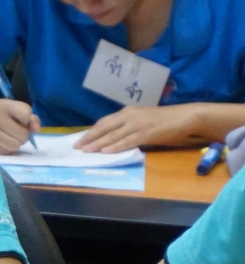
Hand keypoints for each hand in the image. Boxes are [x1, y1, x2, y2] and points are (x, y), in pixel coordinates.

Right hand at [0, 99, 41, 153]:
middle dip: (22, 135)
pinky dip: (6, 148)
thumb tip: (37, 130)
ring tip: (8, 138)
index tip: (20, 119)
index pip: (26, 113)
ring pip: (14, 145)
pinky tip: (0, 142)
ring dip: (15, 143)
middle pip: (23, 134)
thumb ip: (30, 117)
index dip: (26, 120)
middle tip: (14, 132)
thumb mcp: (13, 109)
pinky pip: (5, 151)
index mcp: (2, 105)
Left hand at [76, 105, 198, 152]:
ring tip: (86, 150)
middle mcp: (130, 116)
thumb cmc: (165, 120)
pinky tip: (106, 151)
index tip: (80, 139)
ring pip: (113, 135)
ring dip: (98, 144)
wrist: (185, 117)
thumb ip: (128, 127)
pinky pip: (127, 141)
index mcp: (128, 112)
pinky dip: (115, 146)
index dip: (91, 131)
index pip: (104, 122)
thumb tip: (113, 138)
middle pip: (104, 127)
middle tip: (76, 146)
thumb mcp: (142, 120)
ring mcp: (138, 124)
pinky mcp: (147, 133)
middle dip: (89, 137)